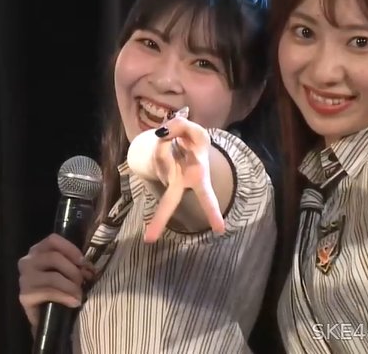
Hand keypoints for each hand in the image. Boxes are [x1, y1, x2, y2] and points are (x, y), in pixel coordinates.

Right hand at [17, 233, 93, 332]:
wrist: (46, 318)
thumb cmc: (58, 290)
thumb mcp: (66, 271)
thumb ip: (75, 264)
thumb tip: (88, 267)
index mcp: (38, 251)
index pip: (53, 240)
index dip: (70, 249)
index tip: (83, 262)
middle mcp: (27, 261)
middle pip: (54, 257)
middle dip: (73, 270)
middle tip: (84, 282)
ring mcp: (24, 279)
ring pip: (53, 276)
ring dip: (71, 286)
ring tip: (79, 295)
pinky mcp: (25, 296)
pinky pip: (49, 292)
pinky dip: (65, 297)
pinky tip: (74, 302)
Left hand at [143, 108, 224, 242]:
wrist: (181, 141)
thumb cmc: (193, 143)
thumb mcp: (195, 131)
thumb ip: (180, 126)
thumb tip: (161, 133)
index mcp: (198, 176)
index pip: (206, 196)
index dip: (212, 212)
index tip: (220, 230)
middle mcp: (179, 181)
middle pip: (170, 201)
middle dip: (159, 219)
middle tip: (148, 239)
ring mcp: (164, 174)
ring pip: (160, 155)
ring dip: (170, 136)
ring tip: (177, 133)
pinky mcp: (155, 165)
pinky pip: (158, 143)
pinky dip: (165, 135)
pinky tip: (168, 136)